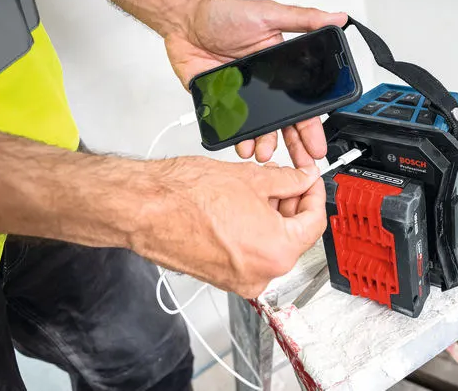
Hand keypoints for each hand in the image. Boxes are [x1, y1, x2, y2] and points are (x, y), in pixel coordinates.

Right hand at [131, 156, 326, 297]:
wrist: (144, 209)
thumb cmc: (185, 197)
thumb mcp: (251, 178)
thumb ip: (287, 180)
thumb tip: (302, 178)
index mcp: (276, 251)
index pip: (314, 222)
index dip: (314, 193)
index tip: (309, 180)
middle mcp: (260, 274)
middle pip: (293, 236)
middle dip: (292, 204)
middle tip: (285, 179)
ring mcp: (239, 279)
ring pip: (271, 245)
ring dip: (272, 217)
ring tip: (257, 188)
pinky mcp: (221, 277)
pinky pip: (249, 254)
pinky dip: (253, 231)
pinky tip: (242, 206)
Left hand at [164, 0, 346, 167]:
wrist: (185, 21)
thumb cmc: (225, 14)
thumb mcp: (269, 14)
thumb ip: (304, 19)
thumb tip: (336, 17)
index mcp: (281, 69)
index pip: (302, 105)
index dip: (311, 127)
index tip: (318, 145)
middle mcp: (264, 87)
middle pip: (284, 124)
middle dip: (295, 147)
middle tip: (302, 164)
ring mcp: (242, 97)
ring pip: (258, 129)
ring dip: (264, 144)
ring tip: (265, 154)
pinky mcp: (220, 103)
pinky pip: (230, 126)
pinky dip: (236, 138)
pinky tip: (242, 145)